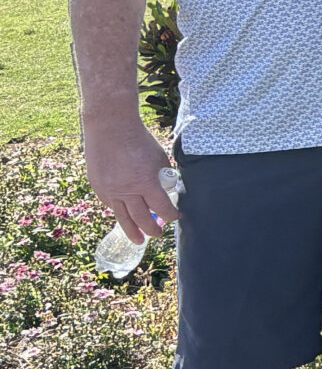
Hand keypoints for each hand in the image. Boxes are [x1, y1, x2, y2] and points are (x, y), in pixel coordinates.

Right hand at [83, 114, 174, 247]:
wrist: (110, 128)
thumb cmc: (139, 141)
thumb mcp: (159, 159)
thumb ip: (162, 177)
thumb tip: (167, 190)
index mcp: (146, 183)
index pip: (162, 209)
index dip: (171, 215)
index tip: (175, 217)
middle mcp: (126, 191)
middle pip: (142, 219)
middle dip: (152, 230)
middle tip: (158, 235)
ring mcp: (110, 190)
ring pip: (122, 218)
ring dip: (132, 231)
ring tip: (138, 241)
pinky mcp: (98, 187)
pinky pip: (110, 205)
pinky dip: (119, 211)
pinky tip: (124, 216)